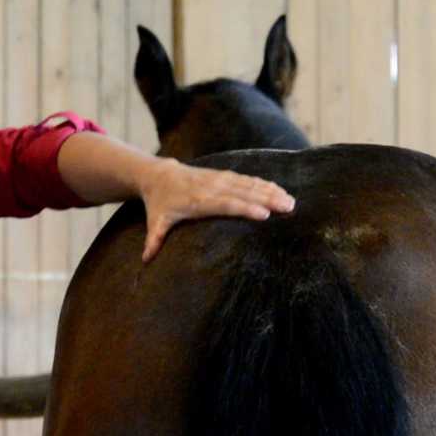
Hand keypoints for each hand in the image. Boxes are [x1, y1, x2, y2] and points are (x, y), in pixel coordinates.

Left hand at [138, 158, 294, 262]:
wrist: (160, 175)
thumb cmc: (160, 203)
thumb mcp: (156, 221)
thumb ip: (153, 240)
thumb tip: (145, 260)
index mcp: (198, 200)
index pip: (225, 204)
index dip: (245, 208)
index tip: (264, 214)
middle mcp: (212, 187)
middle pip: (244, 193)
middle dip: (267, 199)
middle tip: (288, 207)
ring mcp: (220, 179)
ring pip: (250, 184)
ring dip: (271, 191)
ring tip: (291, 201)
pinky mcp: (225, 175)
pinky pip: (248, 179)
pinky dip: (265, 183)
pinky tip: (280, 189)